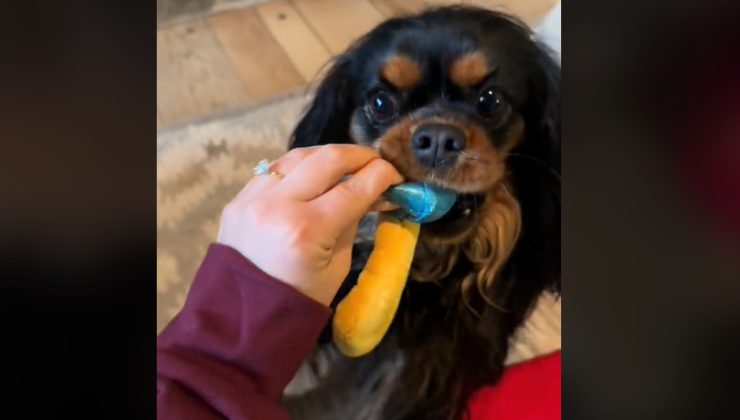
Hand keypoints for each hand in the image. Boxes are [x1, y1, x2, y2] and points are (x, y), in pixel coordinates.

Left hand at [217, 144, 403, 305]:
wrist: (242, 317)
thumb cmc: (299, 299)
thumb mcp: (337, 265)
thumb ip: (353, 221)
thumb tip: (373, 191)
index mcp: (307, 230)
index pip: (355, 188)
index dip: (382, 175)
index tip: (397, 174)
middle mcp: (279, 206)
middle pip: (327, 158)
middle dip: (359, 156)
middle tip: (376, 162)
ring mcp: (253, 198)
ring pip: (299, 156)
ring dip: (328, 156)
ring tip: (347, 164)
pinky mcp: (238, 198)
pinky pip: (275, 170)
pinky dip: (299, 168)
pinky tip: (313, 176)